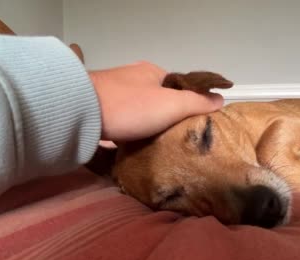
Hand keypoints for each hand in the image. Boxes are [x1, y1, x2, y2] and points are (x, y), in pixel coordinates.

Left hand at [88, 61, 223, 141]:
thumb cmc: (129, 106)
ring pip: (138, 113)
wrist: (79, 112)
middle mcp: (132, 79)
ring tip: (156, 147)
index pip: (179, 88)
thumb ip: (197, 102)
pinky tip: (132, 147)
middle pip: (158, 101)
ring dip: (146, 127)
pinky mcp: (97, 110)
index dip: (189, 106)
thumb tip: (220, 99)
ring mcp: (112, 94)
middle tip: (175, 141)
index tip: (193, 126)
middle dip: (166, 119)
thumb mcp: (171, 105)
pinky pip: (121, 123)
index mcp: (151, 72)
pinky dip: (128, 133)